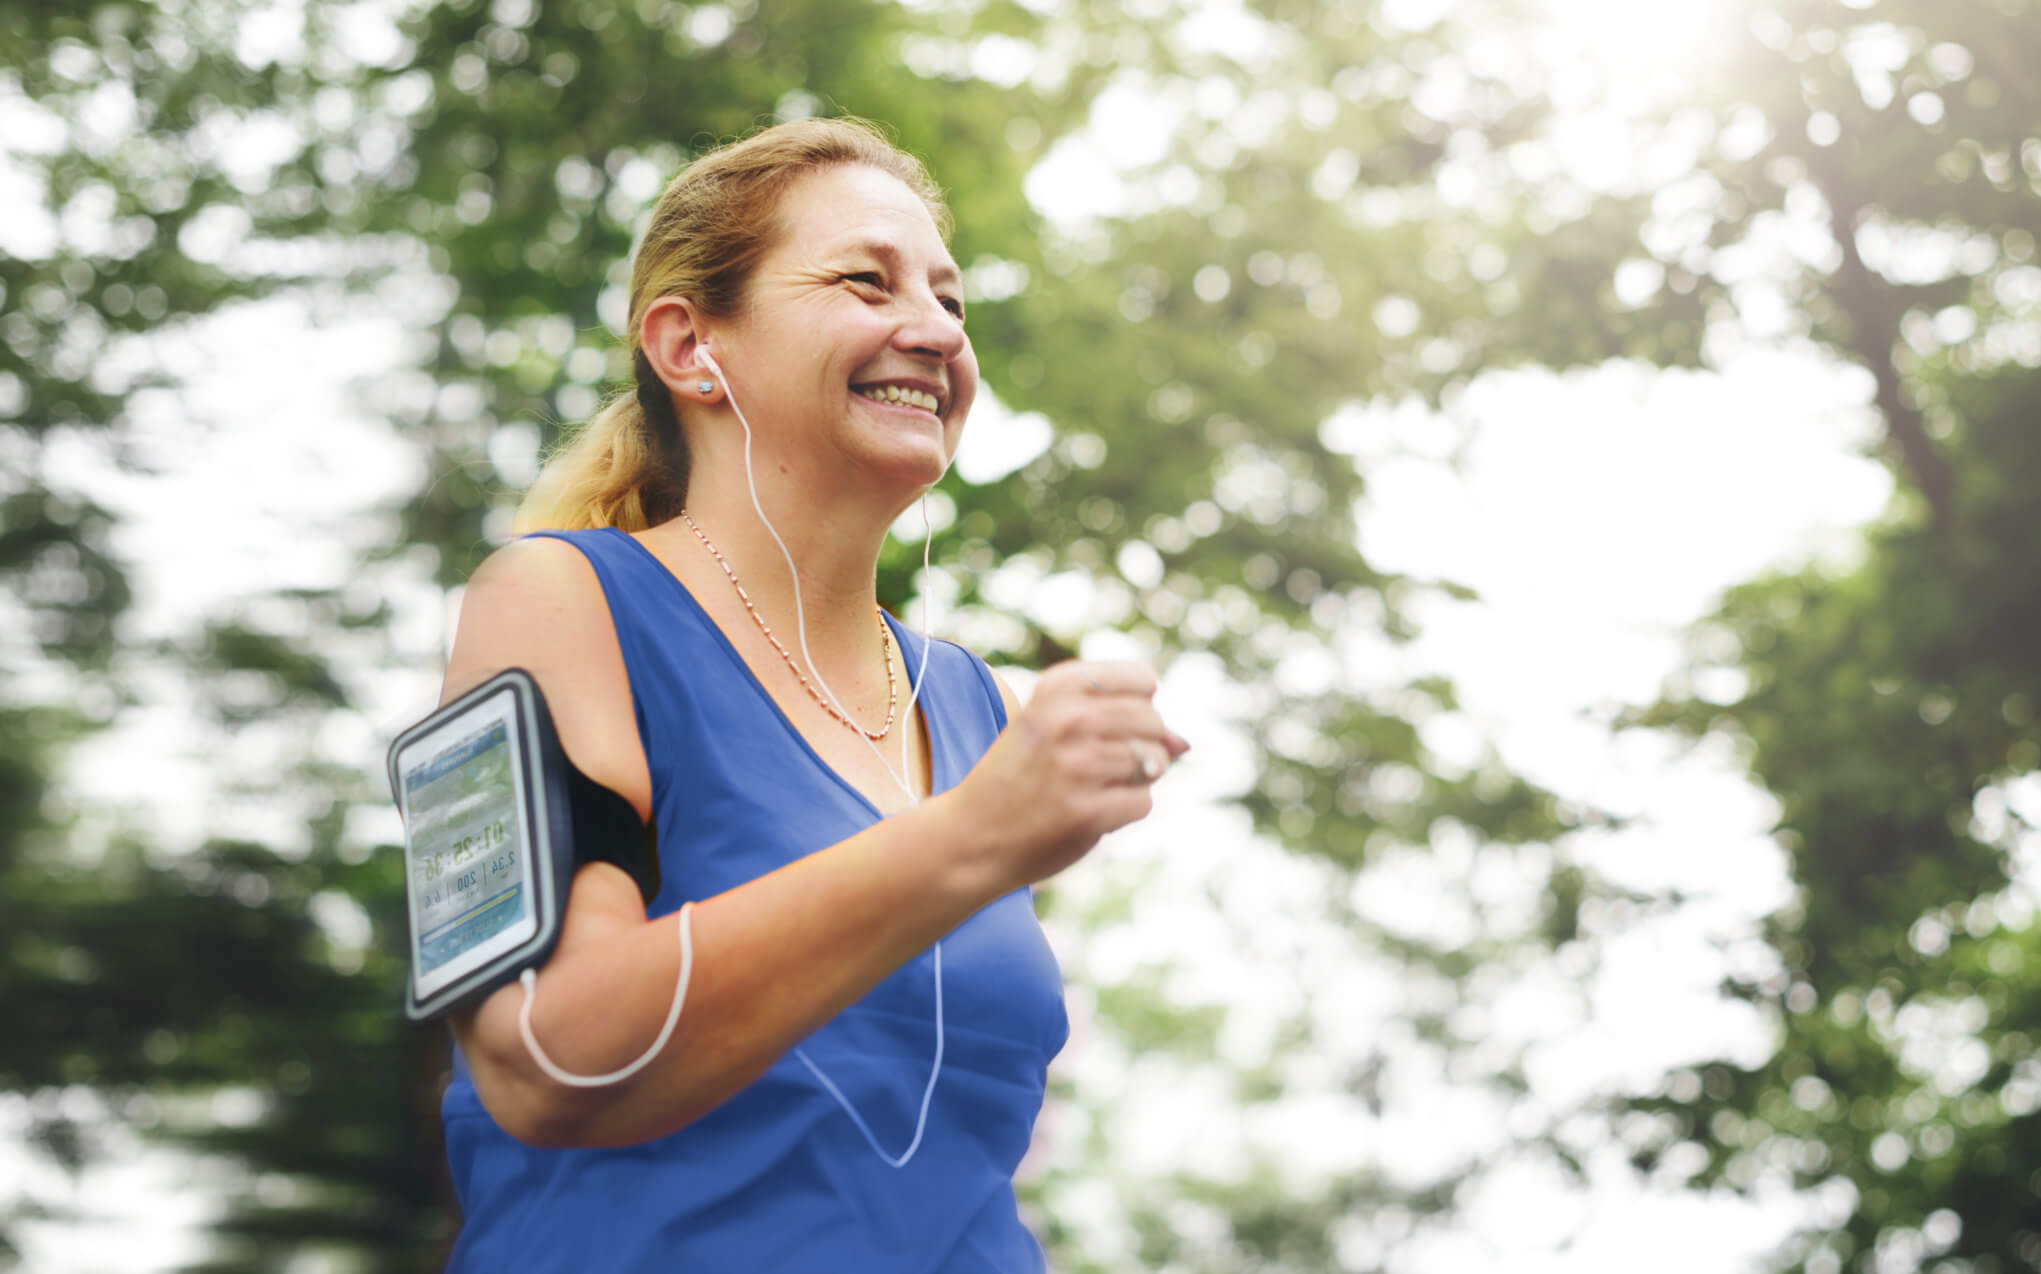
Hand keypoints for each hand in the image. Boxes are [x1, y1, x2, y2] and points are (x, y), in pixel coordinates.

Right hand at [943, 660, 1189, 892]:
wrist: (971, 835)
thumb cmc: (1021, 776)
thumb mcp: (1054, 727)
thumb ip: (1118, 721)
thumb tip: (1185, 743)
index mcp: (1058, 687)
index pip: (1143, 679)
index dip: (1139, 705)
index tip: (1109, 725)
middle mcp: (1068, 719)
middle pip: (1154, 721)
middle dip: (1143, 745)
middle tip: (1101, 765)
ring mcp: (1079, 766)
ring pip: (1155, 763)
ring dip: (1135, 780)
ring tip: (1094, 787)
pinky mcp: (1089, 812)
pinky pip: (1143, 802)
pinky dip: (1124, 810)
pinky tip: (1089, 812)